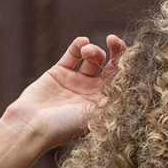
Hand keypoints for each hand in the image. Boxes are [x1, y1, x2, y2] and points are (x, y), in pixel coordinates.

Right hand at [4, 35, 126, 147]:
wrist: (32, 126)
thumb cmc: (66, 127)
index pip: (122, 80)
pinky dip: (78, 45)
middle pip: (110, 65)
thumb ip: (115, 99)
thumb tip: (136, 84)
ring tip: (87, 51)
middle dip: (115, 51)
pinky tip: (82, 42)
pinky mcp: (59, 72)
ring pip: (92, 58)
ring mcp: (76, 81)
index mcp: (105, 103)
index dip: (128, 64)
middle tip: (113, 40)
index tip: (128, 54)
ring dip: (93, 50)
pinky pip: (72, 54)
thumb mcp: (97, 115)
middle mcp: (92, 92)